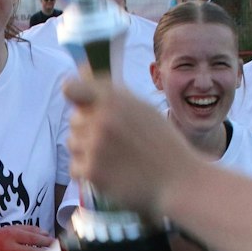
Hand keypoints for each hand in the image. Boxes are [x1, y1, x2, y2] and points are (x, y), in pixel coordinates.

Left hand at [65, 77, 195, 216]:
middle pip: (74, 120)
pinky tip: (109, 172)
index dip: (74, 95)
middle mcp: (102, 119)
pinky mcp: (92, 172)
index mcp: (114, 100)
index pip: (72, 88)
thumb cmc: (162, 143)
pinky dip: (87, 172)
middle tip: (113, 140)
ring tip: (113, 157)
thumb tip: (82, 70)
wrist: (179, 180)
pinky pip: (74, 167)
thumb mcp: (143, 108)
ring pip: (72, 143)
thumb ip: (113, 93)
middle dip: (88, 128)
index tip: (81, 103)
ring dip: (86, 151)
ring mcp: (95, 146)